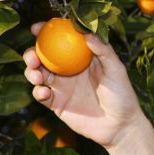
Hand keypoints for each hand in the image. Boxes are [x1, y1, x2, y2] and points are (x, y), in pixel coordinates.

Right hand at [22, 22, 148, 149]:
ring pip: (37, 74)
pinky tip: (45, 93)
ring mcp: (61, 87)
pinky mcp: (56, 104)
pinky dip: (38, 92)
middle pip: (42, 57)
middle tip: (33, 56)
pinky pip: (41, 95)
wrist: (120, 126)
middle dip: (31, 53)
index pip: (61, 41)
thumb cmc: (122, 96)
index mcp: (81, 58)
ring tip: (37, 76)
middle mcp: (68, 70)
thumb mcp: (116, 71)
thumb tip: (87, 32)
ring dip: (31, 72)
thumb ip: (104, 51)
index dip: (46, 32)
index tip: (37, 28)